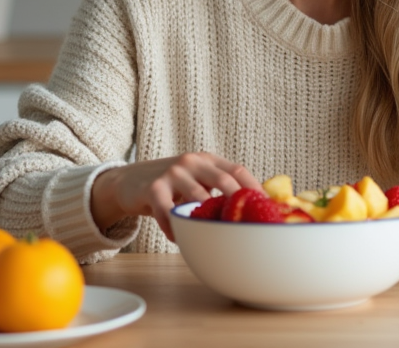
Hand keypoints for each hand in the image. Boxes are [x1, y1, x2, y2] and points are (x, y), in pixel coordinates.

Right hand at [90, 153, 260, 241]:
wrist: (129, 182)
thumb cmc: (170, 187)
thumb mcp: (195, 181)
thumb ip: (217, 191)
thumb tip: (253, 213)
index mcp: (207, 159)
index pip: (238, 170)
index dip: (255, 188)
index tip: (269, 209)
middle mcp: (192, 161)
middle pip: (224, 181)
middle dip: (240, 204)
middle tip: (248, 226)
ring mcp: (172, 172)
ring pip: (197, 199)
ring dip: (205, 221)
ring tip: (210, 237)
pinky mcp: (153, 188)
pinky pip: (168, 212)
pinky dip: (176, 228)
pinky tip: (178, 236)